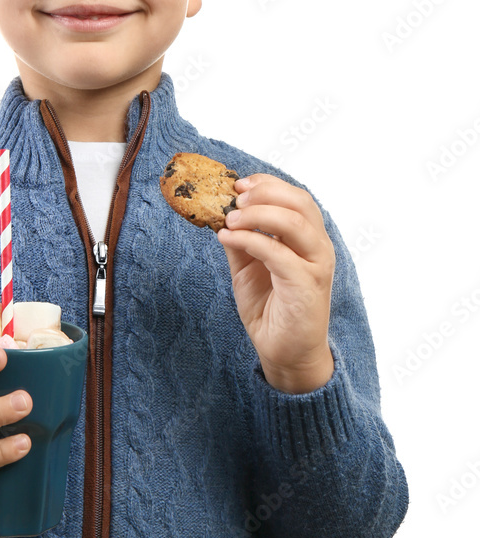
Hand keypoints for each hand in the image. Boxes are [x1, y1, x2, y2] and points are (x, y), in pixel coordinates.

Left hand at [217, 174, 334, 393]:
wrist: (285, 353)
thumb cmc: (271, 308)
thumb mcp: (247, 267)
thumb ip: (240, 240)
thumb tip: (219, 214)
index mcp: (308, 239)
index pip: (296, 197)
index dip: (268, 184)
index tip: (238, 184)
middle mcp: (318, 247)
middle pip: (300, 202)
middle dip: (264, 193)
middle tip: (235, 199)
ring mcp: (316, 265)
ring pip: (294, 222)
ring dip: (257, 214)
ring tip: (229, 219)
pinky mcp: (306, 286)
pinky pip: (278, 253)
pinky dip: (249, 240)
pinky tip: (227, 238)